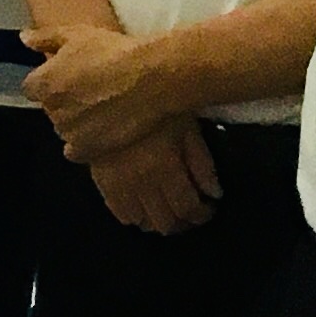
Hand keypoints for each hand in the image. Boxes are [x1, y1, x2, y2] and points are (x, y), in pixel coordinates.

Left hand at [19, 23, 191, 163]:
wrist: (150, 78)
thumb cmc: (112, 52)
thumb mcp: (76, 34)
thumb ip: (45, 38)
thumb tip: (24, 38)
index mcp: (43, 83)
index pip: (32, 88)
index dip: (50, 82)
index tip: (68, 77)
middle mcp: (52, 110)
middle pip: (51, 108)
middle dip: (65, 101)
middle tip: (90, 90)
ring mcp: (69, 132)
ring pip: (65, 128)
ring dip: (76, 122)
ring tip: (102, 108)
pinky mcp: (88, 149)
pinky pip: (76, 151)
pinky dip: (84, 144)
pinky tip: (101, 131)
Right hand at [88, 119, 221, 235]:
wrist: (110, 93)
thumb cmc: (156, 107)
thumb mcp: (187, 127)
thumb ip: (203, 163)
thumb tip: (214, 193)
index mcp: (164, 168)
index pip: (187, 208)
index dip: (203, 214)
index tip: (209, 207)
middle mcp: (140, 182)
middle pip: (165, 223)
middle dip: (183, 221)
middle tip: (191, 209)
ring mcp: (118, 184)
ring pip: (142, 222)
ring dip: (159, 220)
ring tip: (168, 207)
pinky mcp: (101, 181)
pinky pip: (119, 213)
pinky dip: (135, 216)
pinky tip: (144, 204)